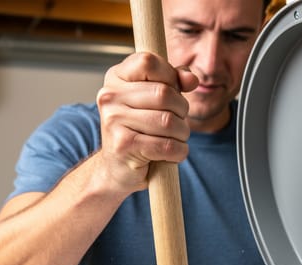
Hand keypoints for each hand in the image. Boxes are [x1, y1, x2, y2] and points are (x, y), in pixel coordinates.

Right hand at [95, 52, 198, 192]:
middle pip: (164, 93)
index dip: (169, 75)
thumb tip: (191, 79)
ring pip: (168, 121)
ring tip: (175, 138)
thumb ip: (173, 81)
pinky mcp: (123, 145)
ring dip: (182, 133)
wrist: (116, 167)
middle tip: (178, 121)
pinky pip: (166, 145)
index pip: (148, 61)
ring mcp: (114, 121)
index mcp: (115, 78)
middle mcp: (110, 96)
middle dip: (181, 110)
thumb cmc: (138, 128)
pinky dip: (178, 151)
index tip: (172, 90)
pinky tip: (172, 153)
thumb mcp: (154, 98)